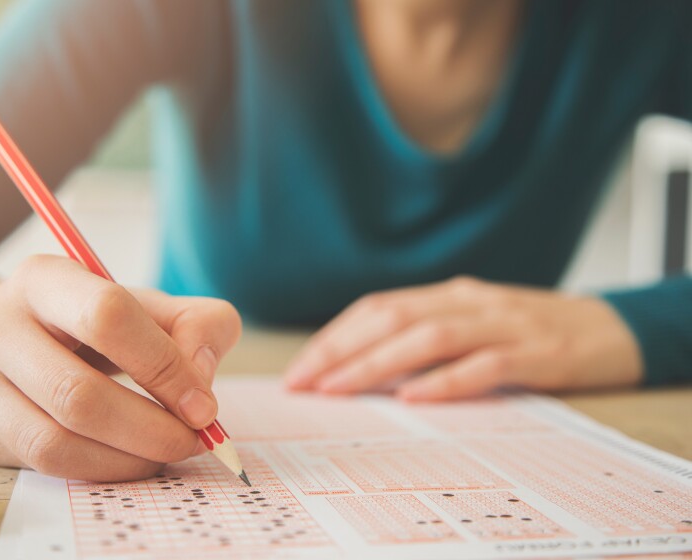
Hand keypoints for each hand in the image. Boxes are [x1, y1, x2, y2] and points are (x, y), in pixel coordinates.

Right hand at [0, 255, 240, 480]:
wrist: (7, 338)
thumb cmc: (91, 321)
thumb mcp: (146, 306)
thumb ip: (195, 325)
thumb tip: (200, 378)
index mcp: (43, 278)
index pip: (107, 316)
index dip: (163, 366)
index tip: (202, 404)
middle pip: (77, 393)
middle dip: (151, 428)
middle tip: (191, 440)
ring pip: (54, 442)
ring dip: (126, 459)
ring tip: (164, 453)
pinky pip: (41, 466)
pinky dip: (98, 471)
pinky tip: (127, 460)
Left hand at [284, 277, 641, 400]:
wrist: (612, 329)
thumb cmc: (529, 332)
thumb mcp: (473, 323)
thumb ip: (426, 335)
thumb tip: (362, 367)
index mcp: (449, 294)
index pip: (377, 308)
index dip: (335, 337)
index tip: (300, 369)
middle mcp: (469, 301)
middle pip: (392, 317)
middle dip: (340, 350)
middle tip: (304, 383)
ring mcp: (505, 324)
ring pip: (429, 337)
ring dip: (377, 364)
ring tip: (339, 389)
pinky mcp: (538, 353)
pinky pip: (484, 367)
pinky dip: (445, 382)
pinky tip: (413, 398)